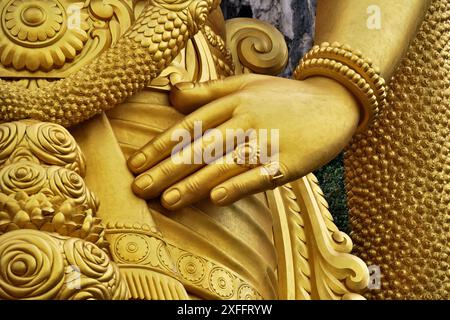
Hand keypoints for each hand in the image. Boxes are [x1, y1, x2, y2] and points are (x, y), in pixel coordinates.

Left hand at [127, 74, 359, 209]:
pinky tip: (218, 199)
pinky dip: (239, 186)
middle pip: (201, 147)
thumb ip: (209, 90)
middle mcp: (246, 120)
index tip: (135, 164)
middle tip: (139, 188)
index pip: (189, 126)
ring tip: (167, 202)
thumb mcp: (246, 84)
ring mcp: (268, 140)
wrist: (334, 103)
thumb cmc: (283, 96)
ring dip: (195, 183)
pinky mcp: (289, 161)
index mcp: (232, 101)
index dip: (160, 146)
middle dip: (167, 169)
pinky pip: (260, 175)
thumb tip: (172, 92)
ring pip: (225, 164)